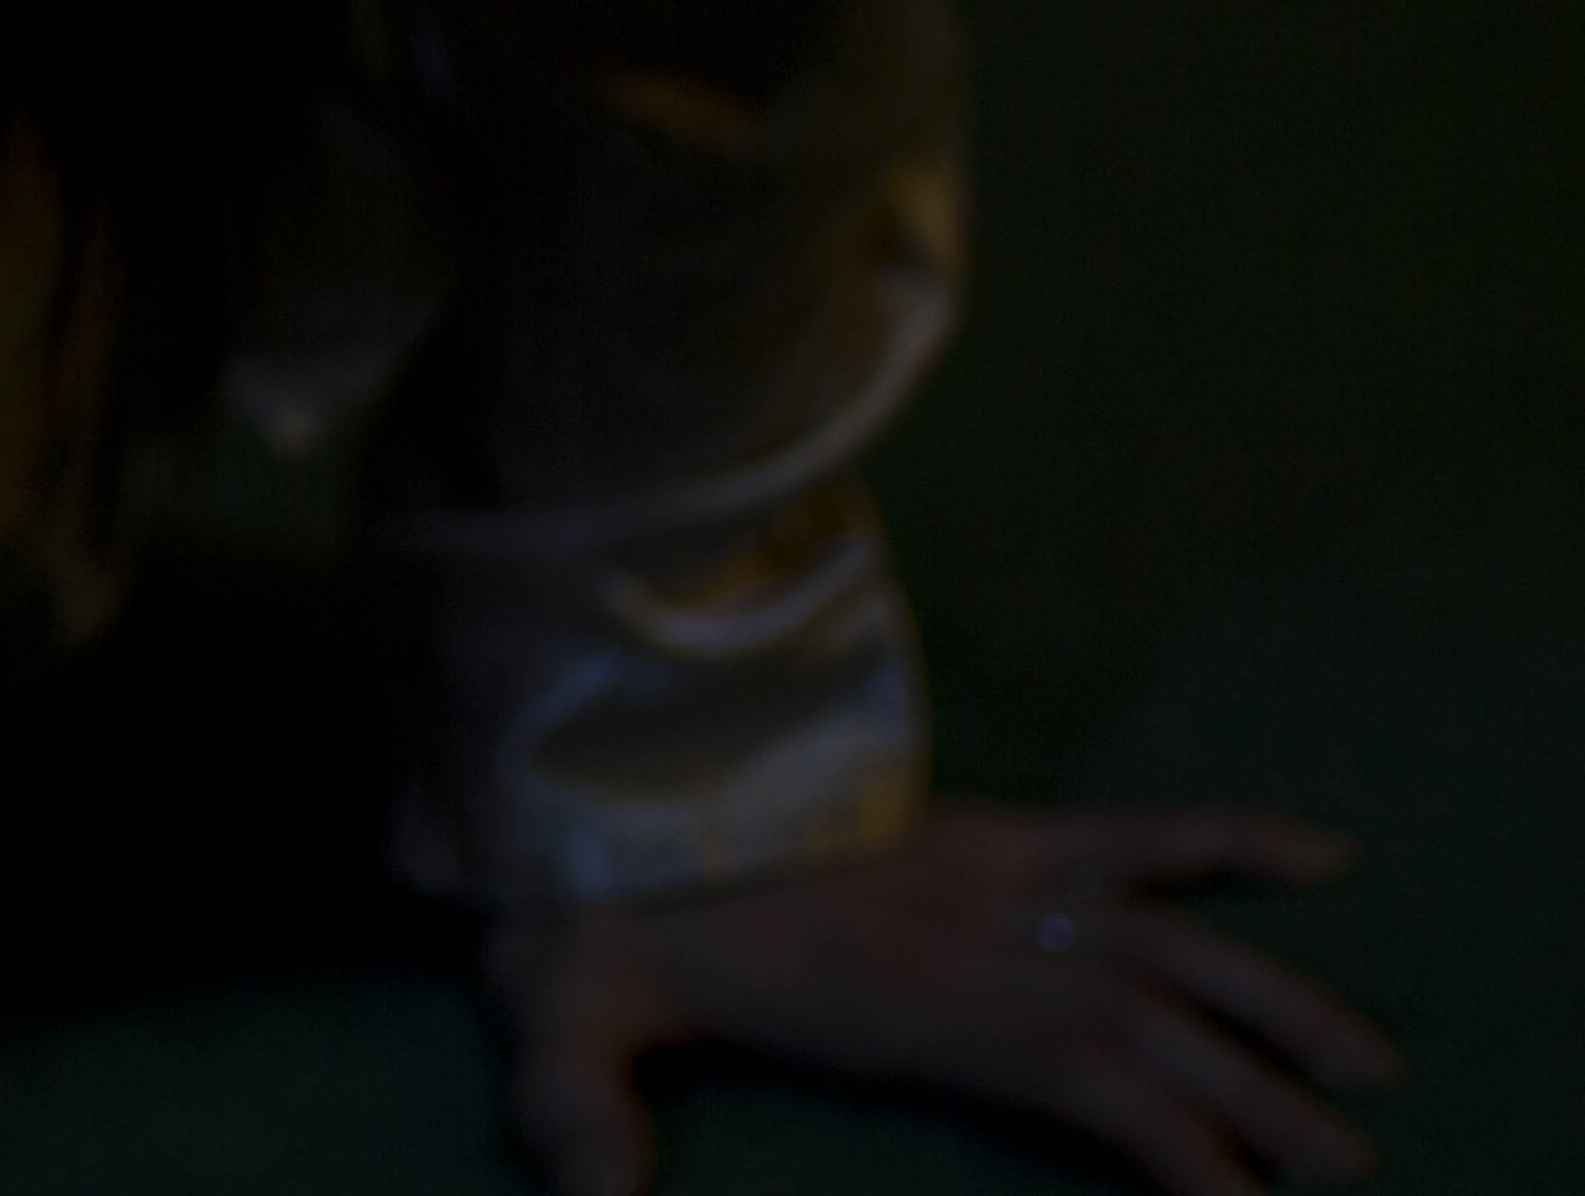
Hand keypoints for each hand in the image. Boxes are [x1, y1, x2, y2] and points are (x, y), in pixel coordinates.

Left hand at [483, 799, 1398, 1195]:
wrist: (586, 770)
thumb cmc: (584, 911)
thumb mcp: (560, 1020)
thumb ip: (577, 1117)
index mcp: (889, 993)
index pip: (1067, 1069)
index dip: (1164, 1137)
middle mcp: (960, 931)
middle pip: (1141, 1015)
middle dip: (1250, 1094)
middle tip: (1346, 1165)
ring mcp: (980, 868)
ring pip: (1159, 931)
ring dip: (1268, 994)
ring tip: (1365, 1069)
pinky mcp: (979, 824)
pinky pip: (1122, 824)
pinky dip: (1225, 836)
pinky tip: (1321, 857)